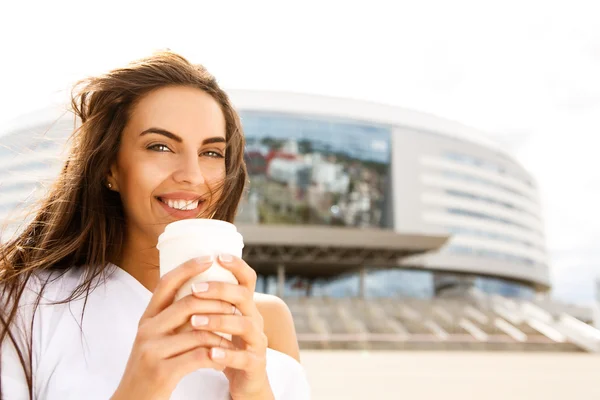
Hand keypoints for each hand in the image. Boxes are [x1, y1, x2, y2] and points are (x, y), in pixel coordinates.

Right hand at [111, 257, 237, 399]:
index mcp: (146, 319)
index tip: (209, 257)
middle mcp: (146, 330)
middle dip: (217, 302)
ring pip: (198, 331)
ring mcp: (152, 351)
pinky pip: (199, 356)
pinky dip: (217, 357)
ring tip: (235, 337)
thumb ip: (172, 320)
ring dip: (222, 333)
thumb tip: (200, 296)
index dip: (188, 268)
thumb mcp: (155, 340)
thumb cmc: (150, 370)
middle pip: (188, 303)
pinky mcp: (162, 372)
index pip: (166, 283)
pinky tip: (224, 361)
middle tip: (236, 305)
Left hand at [190, 254, 273, 399]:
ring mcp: (257, 341)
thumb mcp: (222, 321)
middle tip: (195, 289)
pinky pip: (244, 357)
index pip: (247, 279)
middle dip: (220, 290)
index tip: (218, 256)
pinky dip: (227, 353)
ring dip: (219, 320)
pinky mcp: (255, 364)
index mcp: (245, 306)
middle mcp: (255, 319)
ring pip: (244, 325)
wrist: (246, 381)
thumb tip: (181, 275)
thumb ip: (209, 302)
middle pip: (244, 296)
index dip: (237, 265)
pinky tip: (210, 353)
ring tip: (195, 322)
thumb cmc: (227, 346)